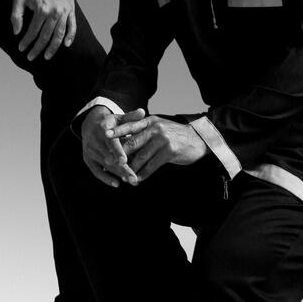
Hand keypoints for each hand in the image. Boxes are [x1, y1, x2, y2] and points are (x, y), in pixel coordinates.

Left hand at [10, 0, 76, 60]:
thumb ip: (16, 15)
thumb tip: (16, 32)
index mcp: (41, 10)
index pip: (33, 31)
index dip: (26, 42)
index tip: (21, 49)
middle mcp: (54, 13)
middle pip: (45, 36)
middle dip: (37, 49)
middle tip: (31, 57)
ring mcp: (64, 12)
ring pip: (59, 35)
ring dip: (53, 48)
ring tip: (46, 56)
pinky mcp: (70, 11)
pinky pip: (72, 27)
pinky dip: (70, 37)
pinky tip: (66, 45)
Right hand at [79, 106, 139, 186]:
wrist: (90, 125)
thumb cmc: (111, 123)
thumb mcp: (120, 118)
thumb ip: (131, 117)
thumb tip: (142, 112)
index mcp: (102, 129)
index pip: (110, 141)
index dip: (116, 151)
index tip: (124, 161)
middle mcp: (93, 140)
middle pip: (109, 157)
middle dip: (121, 168)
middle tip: (133, 178)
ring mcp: (90, 151)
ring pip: (105, 165)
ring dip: (118, 174)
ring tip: (131, 181)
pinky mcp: (88, 159)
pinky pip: (96, 171)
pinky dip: (105, 178)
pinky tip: (117, 184)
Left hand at [87, 110, 207, 183]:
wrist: (198, 140)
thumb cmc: (174, 135)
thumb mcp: (158, 128)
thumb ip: (143, 132)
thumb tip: (123, 143)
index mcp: (150, 121)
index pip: (130, 125)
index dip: (117, 130)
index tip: (104, 135)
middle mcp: (155, 128)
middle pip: (132, 143)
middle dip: (119, 154)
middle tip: (108, 162)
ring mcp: (162, 140)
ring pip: (141, 157)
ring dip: (131, 169)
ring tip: (124, 177)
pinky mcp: (169, 152)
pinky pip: (151, 165)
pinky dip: (143, 174)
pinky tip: (137, 180)